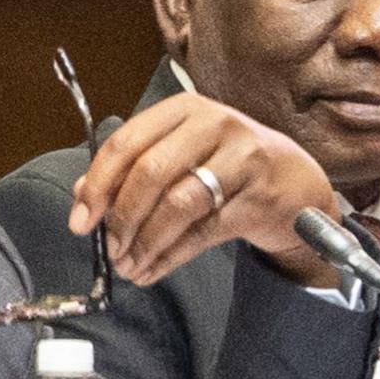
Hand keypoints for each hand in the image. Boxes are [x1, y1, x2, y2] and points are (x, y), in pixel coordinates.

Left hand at [68, 93, 341, 286]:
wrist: (299, 183)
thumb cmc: (233, 166)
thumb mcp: (186, 152)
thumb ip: (136, 166)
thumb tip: (83, 194)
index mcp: (188, 109)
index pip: (129, 142)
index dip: (98, 184)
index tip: (81, 220)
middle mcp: (217, 125)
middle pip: (152, 171)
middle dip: (122, 217)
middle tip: (109, 248)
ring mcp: (244, 160)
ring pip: (178, 204)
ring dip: (145, 242)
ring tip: (130, 264)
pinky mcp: (260, 197)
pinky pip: (204, 232)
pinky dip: (171, 256)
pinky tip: (154, 268)